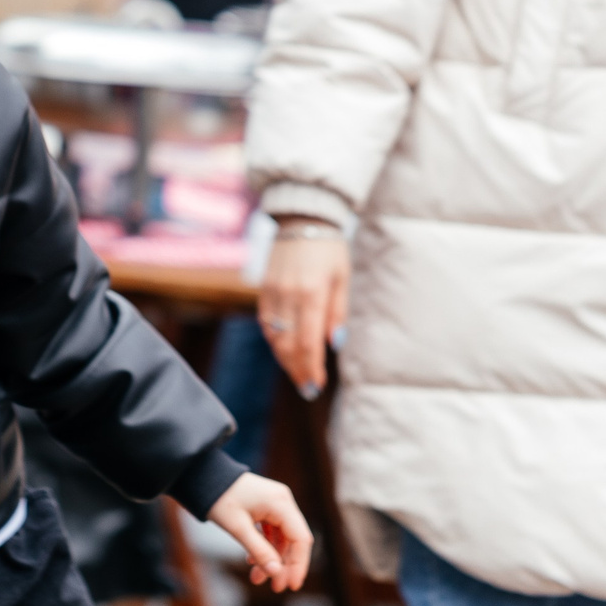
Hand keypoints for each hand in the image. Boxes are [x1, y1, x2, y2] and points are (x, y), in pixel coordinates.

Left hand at [205, 472, 313, 592]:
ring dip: (271, 559)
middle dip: (283, 565)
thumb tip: (276, 573)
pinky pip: (272, 531)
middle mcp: (283, 501)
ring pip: (281, 538)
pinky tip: (251, 560)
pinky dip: (264, 547)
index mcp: (281, 503)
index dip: (298, 565)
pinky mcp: (266, 506)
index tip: (291, 586)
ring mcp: (275, 503)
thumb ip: (259, 551)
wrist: (201, 476)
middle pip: (293, 540)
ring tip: (256, 578)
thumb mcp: (237, 528)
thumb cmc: (218, 498)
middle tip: (274, 588)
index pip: (300, 539)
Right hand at [259, 222, 349, 395]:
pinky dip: (274, 339)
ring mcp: (272, 291)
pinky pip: (266, 321)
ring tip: (296, 373)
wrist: (302, 218)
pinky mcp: (263, 288)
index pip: (308, 342)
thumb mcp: (342, 278)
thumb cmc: (329, 249)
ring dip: (284, 358)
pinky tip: (283, 348)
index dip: (311, 368)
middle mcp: (288, 295)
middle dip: (297, 369)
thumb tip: (334, 344)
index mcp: (311, 293)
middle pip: (288, 344)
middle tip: (307, 388)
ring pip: (273, 336)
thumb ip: (337, 312)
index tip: (316, 386)